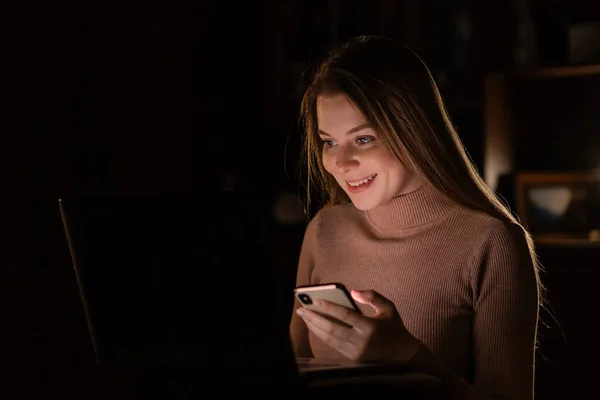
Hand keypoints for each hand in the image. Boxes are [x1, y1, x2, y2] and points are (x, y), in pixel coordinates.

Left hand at [296, 289, 420, 361]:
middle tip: (301, 310)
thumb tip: (353, 292)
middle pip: (332, 328)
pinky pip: (333, 345)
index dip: (329, 308)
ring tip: (305, 317)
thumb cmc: (393, 327)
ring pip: (330, 338)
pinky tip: (314, 326)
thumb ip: (372, 296)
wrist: (402, 354)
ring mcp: (356, 351)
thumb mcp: (388, 307)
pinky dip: (321, 335)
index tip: (316, 301)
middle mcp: (362, 340)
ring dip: (315, 327)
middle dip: (314, 318)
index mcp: (371, 326)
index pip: (345, 315)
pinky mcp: (353, 358)